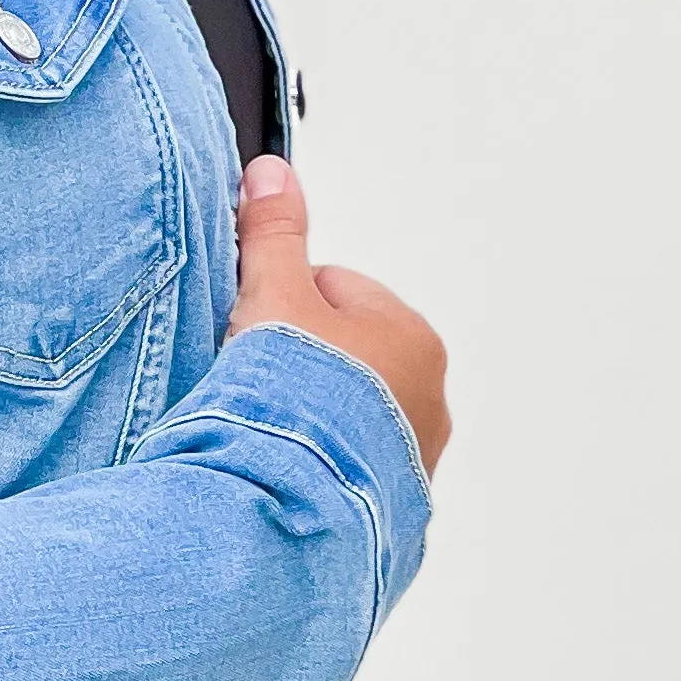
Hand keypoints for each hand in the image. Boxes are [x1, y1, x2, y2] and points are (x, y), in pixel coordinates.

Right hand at [228, 157, 449, 478]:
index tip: (252, 333)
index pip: (335, 292)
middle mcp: (428, 394)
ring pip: (348, 417)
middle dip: (302, 366)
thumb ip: (274, 233)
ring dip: (311, 420)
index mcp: (410, 335)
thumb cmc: (295, 398)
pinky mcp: (394, 507)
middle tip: (254, 386)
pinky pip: (349, 469)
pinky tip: (284, 470)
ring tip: (267, 434)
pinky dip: (318, 466)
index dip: (281, 307)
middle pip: (345, 358)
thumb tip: (272, 173)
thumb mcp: (274, 296)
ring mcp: (416, 455)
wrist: (298, 501)